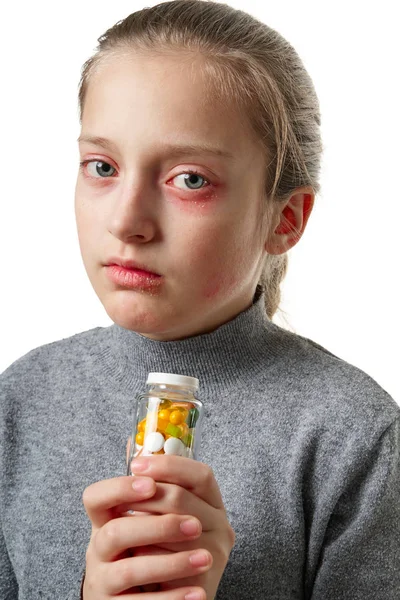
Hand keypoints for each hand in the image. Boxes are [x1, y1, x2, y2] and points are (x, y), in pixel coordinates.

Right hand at [82, 474, 209, 598]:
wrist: (135, 599)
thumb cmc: (144, 553)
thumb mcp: (144, 525)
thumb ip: (157, 500)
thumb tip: (181, 468)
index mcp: (104, 522)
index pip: (95, 498)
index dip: (119, 489)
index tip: (152, 484)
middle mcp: (98, 551)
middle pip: (116, 532)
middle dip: (159, 526)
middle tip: (196, 525)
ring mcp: (102, 582)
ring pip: (129, 571)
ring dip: (172, 563)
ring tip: (206, 558)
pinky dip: (173, 599)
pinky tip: (198, 593)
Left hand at [126, 454, 235, 598]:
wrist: (166, 593)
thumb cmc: (162, 548)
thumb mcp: (163, 514)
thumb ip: (159, 489)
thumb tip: (135, 456)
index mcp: (214, 504)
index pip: (201, 474)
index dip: (168, 466)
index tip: (137, 465)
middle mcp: (222, 525)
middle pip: (180, 498)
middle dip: (144, 496)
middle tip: (120, 500)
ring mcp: (216, 553)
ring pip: (171, 528)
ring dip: (142, 524)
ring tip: (123, 525)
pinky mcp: (204, 579)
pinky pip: (168, 559)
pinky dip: (145, 552)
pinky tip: (133, 552)